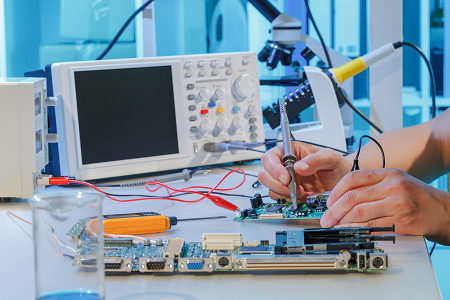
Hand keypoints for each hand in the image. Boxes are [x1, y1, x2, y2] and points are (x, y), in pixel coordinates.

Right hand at [258, 141, 351, 201]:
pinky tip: (301, 195)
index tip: (287, 178)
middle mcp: (284, 164)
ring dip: (283, 192)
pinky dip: (288, 199)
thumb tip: (299, 167)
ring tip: (300, 192)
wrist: (341, 180)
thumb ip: (315, 160)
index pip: (270, 157)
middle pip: (265, 173)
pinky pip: (278, 196)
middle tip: (292, 188)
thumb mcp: (330, 157)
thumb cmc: (335, 165)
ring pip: (269, 186)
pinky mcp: (288, 191)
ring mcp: (285, 178)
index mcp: (290, 151)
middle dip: (276, 183)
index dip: (274, 168)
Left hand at [321, 168, 449, 244]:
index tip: (328, 201)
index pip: (353, 177)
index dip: (336, 190)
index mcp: (388, 173)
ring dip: (341, 220)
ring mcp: (397, 202)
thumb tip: (343, 196)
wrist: (446, 212)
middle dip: (333, 209)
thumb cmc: (419, 198)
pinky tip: (348, 231)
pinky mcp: (401, 220)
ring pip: (358, 210)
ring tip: (334, 226)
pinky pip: (371, 225)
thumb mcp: (396, 183)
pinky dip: (355, 229)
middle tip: (325, 218)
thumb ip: (373, 186)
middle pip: (352, 195)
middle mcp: (392, 185)